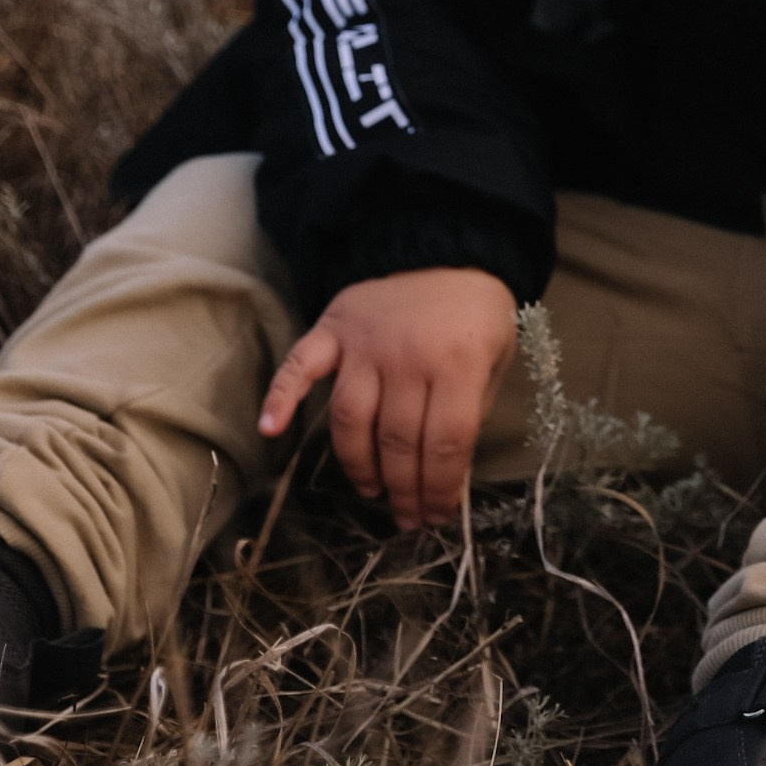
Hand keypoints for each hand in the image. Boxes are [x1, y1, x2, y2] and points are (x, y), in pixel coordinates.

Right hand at [258, 266, 518, 529]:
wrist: (447, 249)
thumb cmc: (476, 314)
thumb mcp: (496, 360)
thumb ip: (471, 412)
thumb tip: (446, 476)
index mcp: (458, 362)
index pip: (445, 443)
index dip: (440, 488)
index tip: (437, 515)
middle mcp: (408, 355)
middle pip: (397, 440)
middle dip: (402, 490)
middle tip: (407, 517)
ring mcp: (365, 342)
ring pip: (351, 419)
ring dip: (358, 466)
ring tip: (372, 492)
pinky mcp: (333, 328)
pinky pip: (301, 365)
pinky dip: (281, 396)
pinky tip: (270, 429)